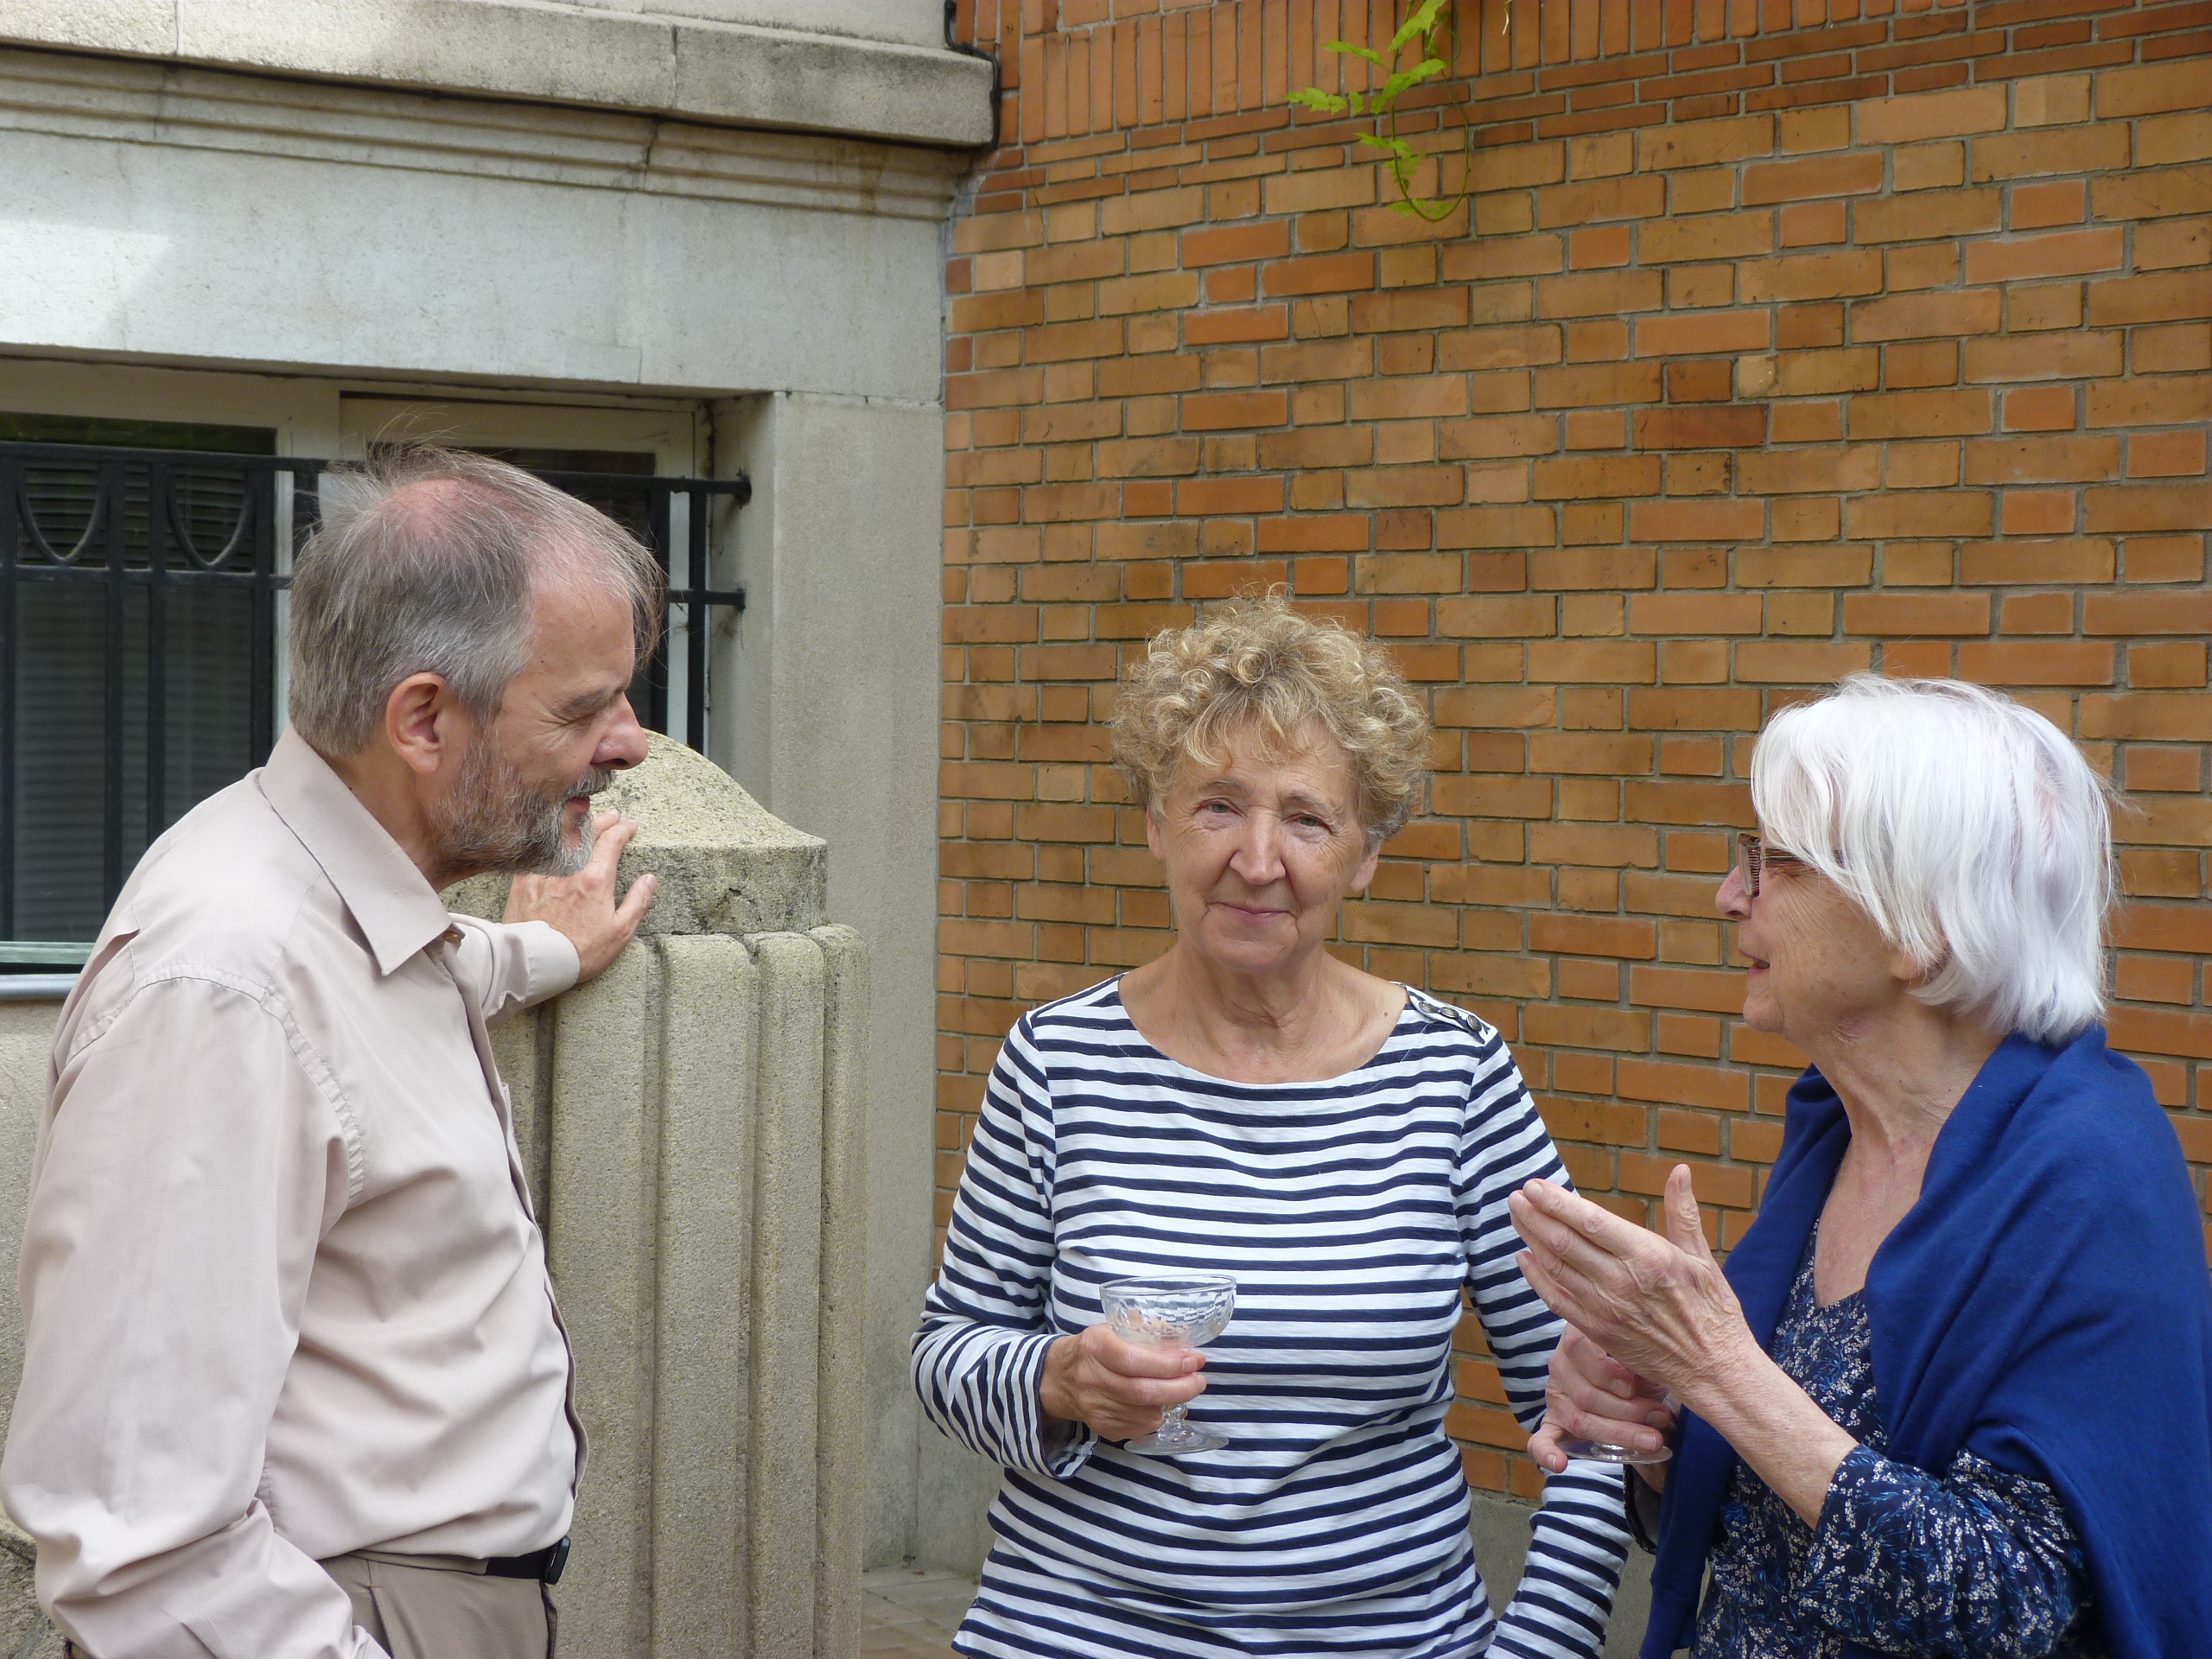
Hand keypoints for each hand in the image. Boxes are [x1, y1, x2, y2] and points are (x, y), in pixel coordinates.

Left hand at [504, 812, 657, 981]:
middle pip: (588, 832)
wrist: (537, 963)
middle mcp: (570, 869)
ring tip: (588, 822)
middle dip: (604, 820)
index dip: (624, 829)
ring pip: (563, 838)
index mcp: (595, 879)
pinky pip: (539, 852)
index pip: (612, 841)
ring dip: (579, 826)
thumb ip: (638, 902)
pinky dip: (551, 841)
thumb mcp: (620, 932)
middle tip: (614, 817)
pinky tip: (556, 841)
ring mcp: (545, 872)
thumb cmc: (581, 951)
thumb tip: (649, 880)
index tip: (632, 826)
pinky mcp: (524, 880)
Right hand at [1038, 1322, 1207, 1442]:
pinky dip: (1157, 1418)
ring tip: (1186, 1390)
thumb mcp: (1111, 1329)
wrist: (1058, 1379)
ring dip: (1172, 1404)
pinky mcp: (1100, 1426)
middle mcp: (1092, 1379)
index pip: (1134, 1360)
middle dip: (1180, 1388)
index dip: (1168, 1364)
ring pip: (1144, 1414)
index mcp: (1095, 1347)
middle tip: (1199, 1381)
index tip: (1194, 1360)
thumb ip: (1144, 1330)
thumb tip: (1183, 1337)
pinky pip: (1138, 1428)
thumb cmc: (1093, 1349)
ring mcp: (1095, 1407)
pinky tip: (1165, 1405)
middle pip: (1142, 1392)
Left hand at [1508, 1165, 1758, 1414]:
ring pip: (1555, 1267)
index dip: (1556, 1201)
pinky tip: (1524, 1257)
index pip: (1589, 1221)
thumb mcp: (1703, 1259)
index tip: (1535, 1185)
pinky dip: (1536, 1277)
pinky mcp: (1596, 1331)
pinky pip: (1556, 1299)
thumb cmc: (1713, 1312)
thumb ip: (1683, 1213)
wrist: (1713, 1371)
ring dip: (1530, 1238)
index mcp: (1648, 1256)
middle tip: (1515, 1194)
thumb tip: (1680, 1170)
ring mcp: (1604, 1309)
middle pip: (1563, 1241)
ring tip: (1516, 1215)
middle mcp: (1620, 1281)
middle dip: (1534, 1215)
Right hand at [1527, 1325, 1676, 1483]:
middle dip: (1628, 1410)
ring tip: (1653, 1440)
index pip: (1578, 1349)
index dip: (1606, 1372)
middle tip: (1661, 1417)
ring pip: (1579, 1420)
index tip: (1633, 1386)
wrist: (1625, 1377)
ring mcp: (1555, 1396)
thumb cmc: (1636, 1363)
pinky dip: (1547, 1453)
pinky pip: (1541, 1440)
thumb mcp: (1639, 1353)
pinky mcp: (1553, 1422)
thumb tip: (1652, 1375)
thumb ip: (1640, 1361)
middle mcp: (1560, 1365)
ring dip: (1619, 1433)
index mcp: (1576, 1337)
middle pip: (1585, 1394)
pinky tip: (1559, 1463)